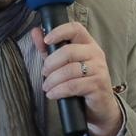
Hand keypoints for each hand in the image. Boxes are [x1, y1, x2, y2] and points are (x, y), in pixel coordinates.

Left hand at [34, 21, 122, 135]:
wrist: (100, 106)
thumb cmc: (81, 82)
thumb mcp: (64, 64)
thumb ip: (49, 49)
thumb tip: (35, 32)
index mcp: (88, 44)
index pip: (75, 29)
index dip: (59, 32)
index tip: (46, 40)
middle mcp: (96, 53)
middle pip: (69, 51)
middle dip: (51, 63)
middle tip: (44, 73)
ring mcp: (99, 69)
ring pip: (69, 70)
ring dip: (53, 80)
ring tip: (46, 87)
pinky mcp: (98, 85)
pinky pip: (73, 85)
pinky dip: (59, 90)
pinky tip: (52, 94)